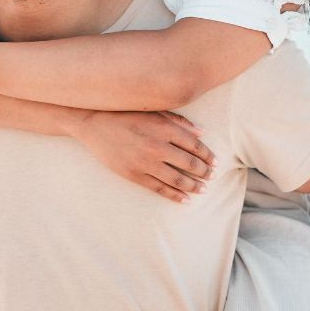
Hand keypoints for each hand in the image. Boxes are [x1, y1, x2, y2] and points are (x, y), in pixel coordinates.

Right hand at [73, 110, 216, 202]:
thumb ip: (178, 121)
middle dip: (204, 171)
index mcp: (164, 128)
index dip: (207, 155)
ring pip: (177, 179)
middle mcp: (157, 146)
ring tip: (202, 189)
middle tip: (212, 175)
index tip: (215, 161)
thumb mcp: (153, 111)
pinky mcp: (134, 174)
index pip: (194, 145)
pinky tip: (184, 199)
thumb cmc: (125, 113)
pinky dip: (174, 195)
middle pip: (189, 163)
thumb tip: (202, 132)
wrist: (94, 123)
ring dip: (194, 186)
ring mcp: (145, 162)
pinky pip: (159, 188)